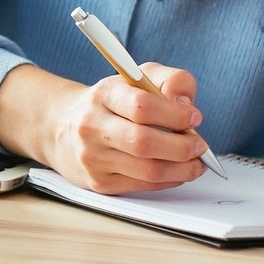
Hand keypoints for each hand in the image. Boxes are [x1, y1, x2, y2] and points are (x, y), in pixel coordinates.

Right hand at [0, 61, 212, 193]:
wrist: (63, 128)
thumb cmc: (110, 102)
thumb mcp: (139, 78)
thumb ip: (172, 80)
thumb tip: (186, 105)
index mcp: (103, 94)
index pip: (141, 106)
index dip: (175, 115)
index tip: (195, 117)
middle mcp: (92, 126)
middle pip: (144, 142)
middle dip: (182, 147)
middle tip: (200, 145)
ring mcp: (93, 157)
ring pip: (148, 170)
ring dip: (182, 169)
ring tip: (195, 162)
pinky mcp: (99, 182)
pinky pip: (144, 186)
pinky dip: (169, 180)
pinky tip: (178, 171)